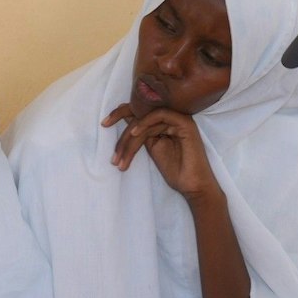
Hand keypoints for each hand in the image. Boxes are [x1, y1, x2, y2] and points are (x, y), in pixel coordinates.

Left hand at [103, 104, 220, 200]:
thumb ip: (141, 134)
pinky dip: (145, 123)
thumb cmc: (175, 171)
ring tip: (121, 158)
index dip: (119, 114)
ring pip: (145, 119)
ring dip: (129, 139)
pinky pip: (160, 115)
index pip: (139, 111)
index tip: (104, 124)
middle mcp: (172, 118)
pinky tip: (134, 135)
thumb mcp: (152, 149)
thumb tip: (124, 118)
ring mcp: (179, 119)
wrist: (192, 186)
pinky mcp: (185, 123)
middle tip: (113, 153)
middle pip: (140, 114)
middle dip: (122, 133)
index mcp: (164, 123)